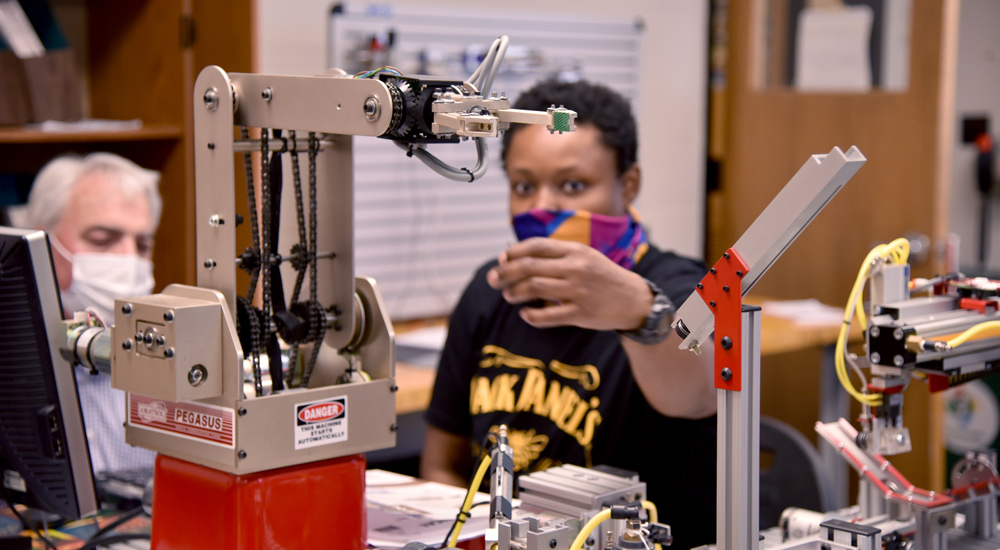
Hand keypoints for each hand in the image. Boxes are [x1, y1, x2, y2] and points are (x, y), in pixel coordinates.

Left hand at [486, 237, 651, 330]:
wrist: (633, 300)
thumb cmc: (601, 276)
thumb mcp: (585, 256)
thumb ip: (557, 254)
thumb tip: (517, 256)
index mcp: (576, 250)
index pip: (537, 246)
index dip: (514, 252)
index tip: (501, 260)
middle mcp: (576, 268)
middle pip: (530, 267)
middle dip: (505, 273)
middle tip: (492, 280)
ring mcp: (578, 291)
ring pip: (534, 289)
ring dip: (514, 293)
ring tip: (507, 296)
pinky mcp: (581, 313)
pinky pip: (548, 316)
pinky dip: (532, 316)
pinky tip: (525, 314)